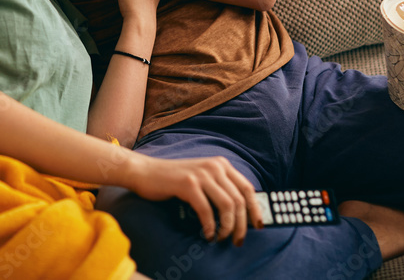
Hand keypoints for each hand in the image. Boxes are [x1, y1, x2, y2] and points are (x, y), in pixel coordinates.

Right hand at [126, 154, 262, 245]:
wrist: (145, 171)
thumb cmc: (174, 180)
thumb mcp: (202, 178)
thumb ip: (220, 188)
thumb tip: (241, 213)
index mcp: (221, 164)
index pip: (247, 188)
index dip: (255, 209)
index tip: (258, 226)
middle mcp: (214, 166)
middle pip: (239, 200)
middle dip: (241, 225)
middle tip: (237, 240)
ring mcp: (201, 174)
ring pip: (227, 206)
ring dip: (226, 227)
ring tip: (220, 238)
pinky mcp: (188, 184)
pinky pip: (207, 211)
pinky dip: (209, 226)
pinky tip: (206, 234)